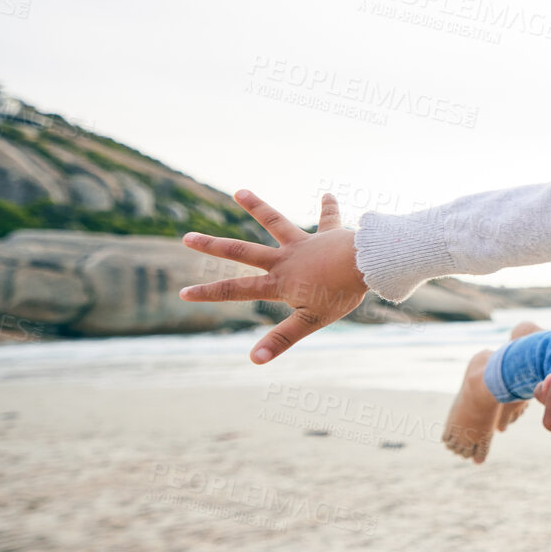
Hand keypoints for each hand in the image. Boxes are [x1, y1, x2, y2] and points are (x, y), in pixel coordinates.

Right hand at [178, 189, 368, 363]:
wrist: (366, 263)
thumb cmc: (340, 293)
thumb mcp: (309, 321)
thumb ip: (281, 339)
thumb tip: (254, 360)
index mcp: (279, 281)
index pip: (236, 290)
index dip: (209, 293)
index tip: (184, 292)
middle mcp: (286, 258)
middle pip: (242, 251)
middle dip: (213, 245)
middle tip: (187, 237)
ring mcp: (305, 243)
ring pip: (276, 222)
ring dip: (257, 207)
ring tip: (239, 191)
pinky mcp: (329, 234)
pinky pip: (328, 218)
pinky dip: (328, 207)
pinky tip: (329, 193)